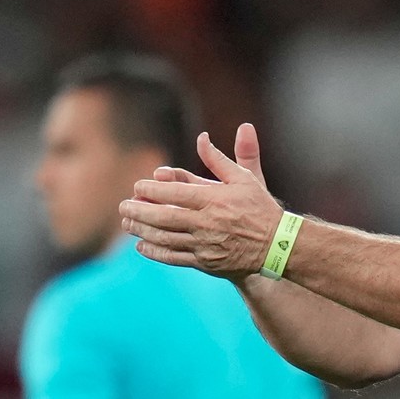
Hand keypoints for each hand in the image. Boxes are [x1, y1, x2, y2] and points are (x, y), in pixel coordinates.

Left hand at [120, 125, 282, 281]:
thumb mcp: (243, 178)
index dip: (152, 190)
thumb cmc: (259, 207)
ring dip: (142, 231)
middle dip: (139, 211)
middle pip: (164, 217)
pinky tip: (142, 245)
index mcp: (215, 200)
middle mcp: (207, 223)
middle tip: (123, 206)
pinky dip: (155, 252)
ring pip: (165, 238)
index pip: (175, 194)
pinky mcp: (205, 262)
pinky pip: (174, 257)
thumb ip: (218, 159)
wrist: (276, 245)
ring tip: (127, 223)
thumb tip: (202, 137)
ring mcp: (205, 245)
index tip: (137, 186)